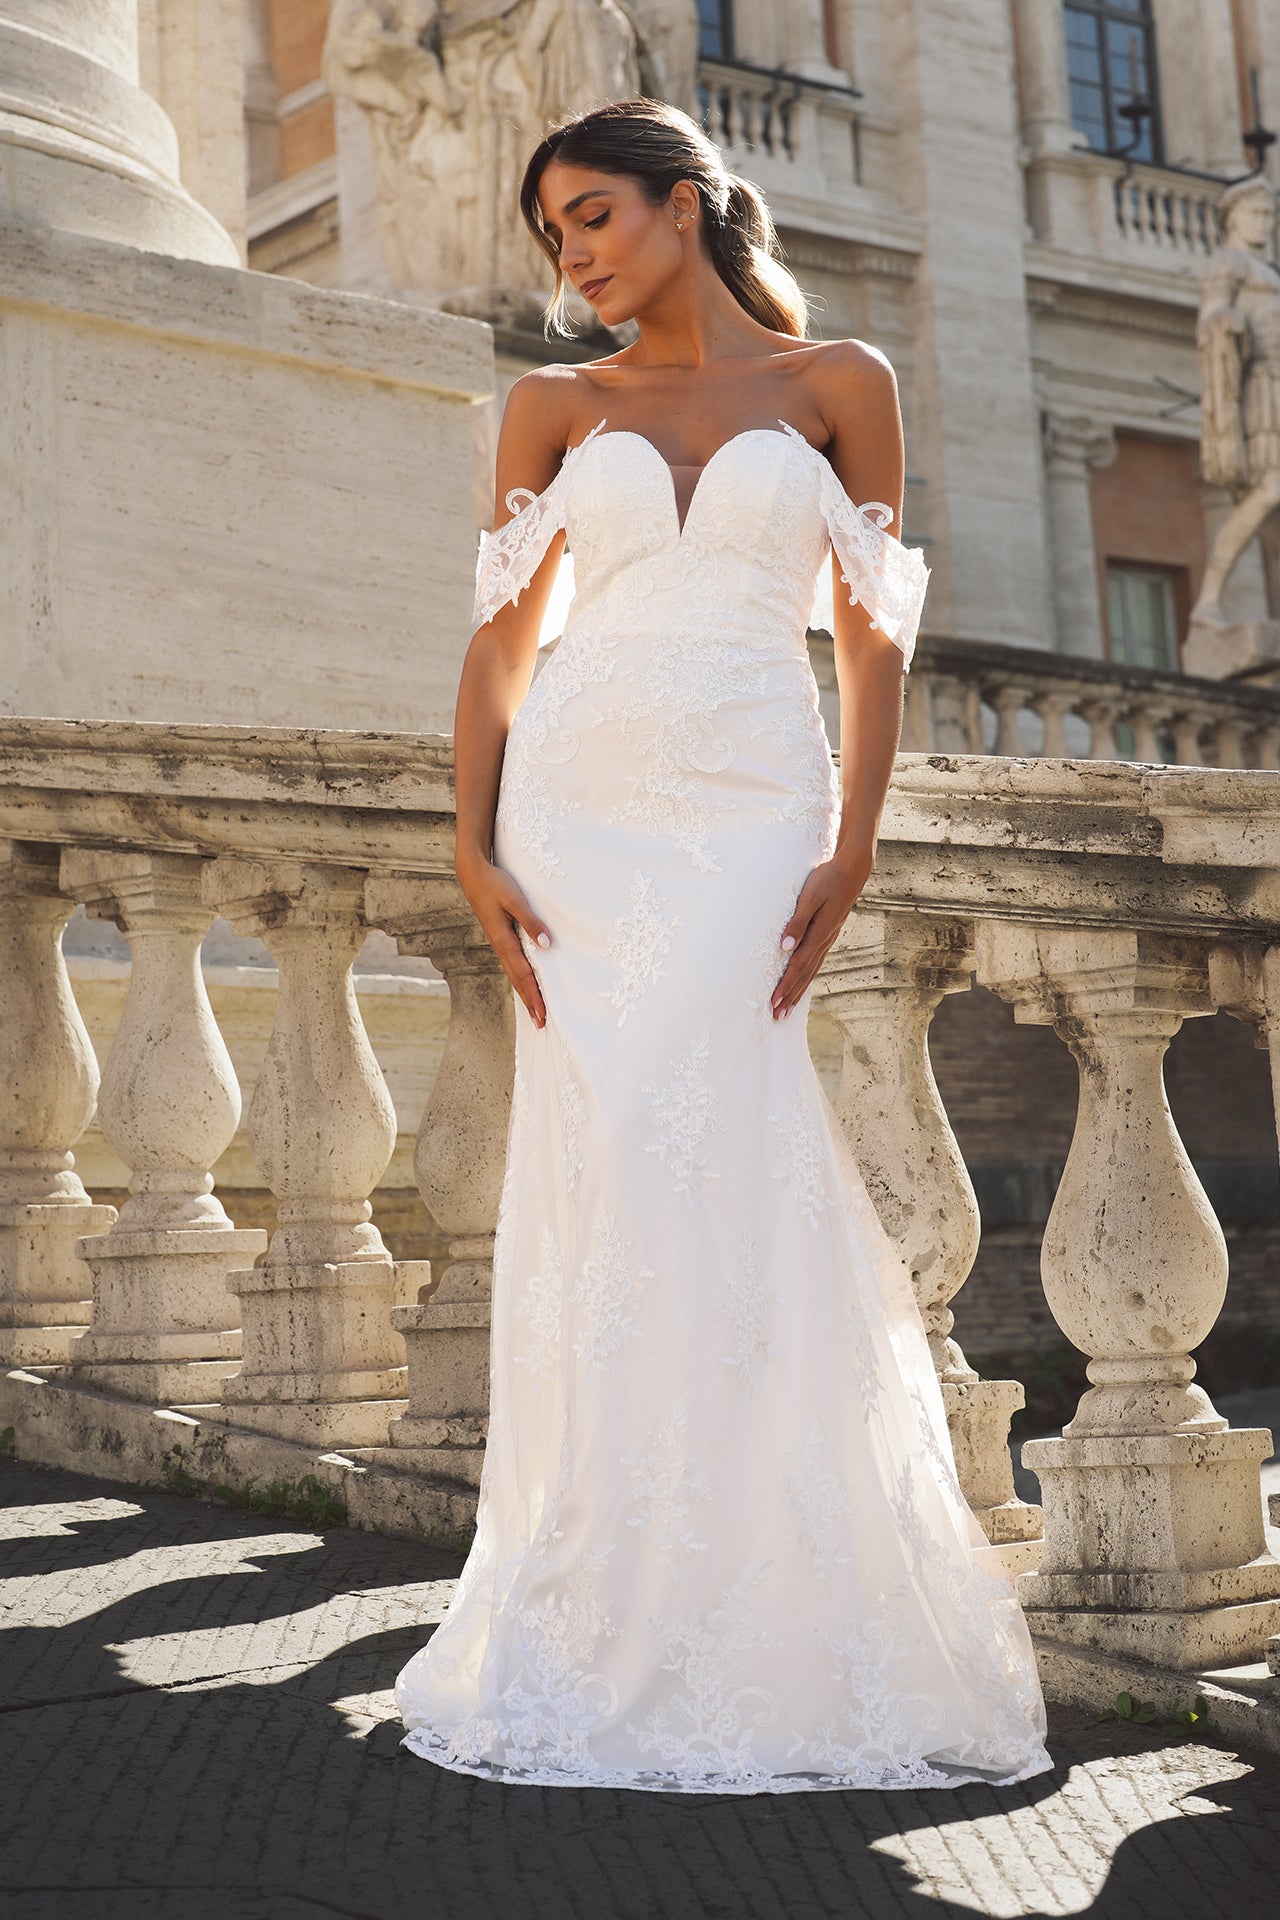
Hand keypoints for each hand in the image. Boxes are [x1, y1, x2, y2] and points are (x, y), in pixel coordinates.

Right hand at [456, 852, 551, 1027]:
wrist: (473, 874)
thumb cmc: (495, 884)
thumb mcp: (515, 900)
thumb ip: (531, 922)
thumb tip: (546, 946)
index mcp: (504, 941)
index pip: (524, 975)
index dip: (534, 996)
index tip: (543, 1015)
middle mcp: (501, 946)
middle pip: (518, 981)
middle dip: (530, 1003)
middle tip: (542, 1025)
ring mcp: (499, 943)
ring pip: (514, 975)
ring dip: (525, 994)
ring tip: (535, 1012)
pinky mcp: (500, 937)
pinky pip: (512, 965)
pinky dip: (520, 980)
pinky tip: (524, 984)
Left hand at [771, 846, 874, 1019]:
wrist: (852, 871)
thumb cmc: (827, 879)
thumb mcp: (809, 896)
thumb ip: (797, 922)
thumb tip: (785, 947)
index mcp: (819, 933)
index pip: (797, 966)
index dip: (785, 985)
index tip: (773, 1002)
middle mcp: (825, 941)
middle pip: (805, 975)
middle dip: (790, 996)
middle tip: (777, 1016)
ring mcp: (828, 939)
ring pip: (811, 971)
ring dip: (798, 991)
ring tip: (787, 1009)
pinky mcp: (829, 935)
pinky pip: (816, 962)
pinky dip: (807, 977)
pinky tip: (802, 984)